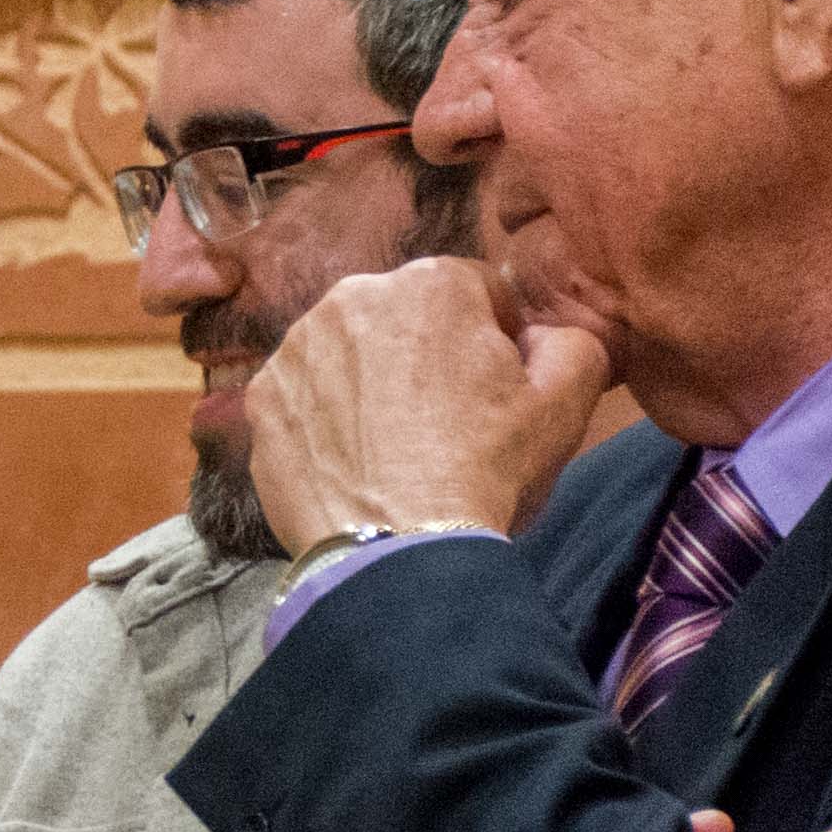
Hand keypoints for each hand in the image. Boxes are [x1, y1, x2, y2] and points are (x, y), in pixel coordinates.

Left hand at [245, 255, 609, 555]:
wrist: (396, 550)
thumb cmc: (487, 469)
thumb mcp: (566, 399)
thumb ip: (570, 341)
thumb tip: (541, 337)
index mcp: (431, 282)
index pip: (477, 293)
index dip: (495, 340)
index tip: (496, 390)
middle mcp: (351, 297)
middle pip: (405, 318)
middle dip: (427, 355)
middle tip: (446, 422)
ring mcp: (295, 348)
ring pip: (349, 353)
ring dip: (371, 382)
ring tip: (395, 445)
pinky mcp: (261, 400)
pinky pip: (306, 396)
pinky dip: (325, 420)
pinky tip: (351, 461)